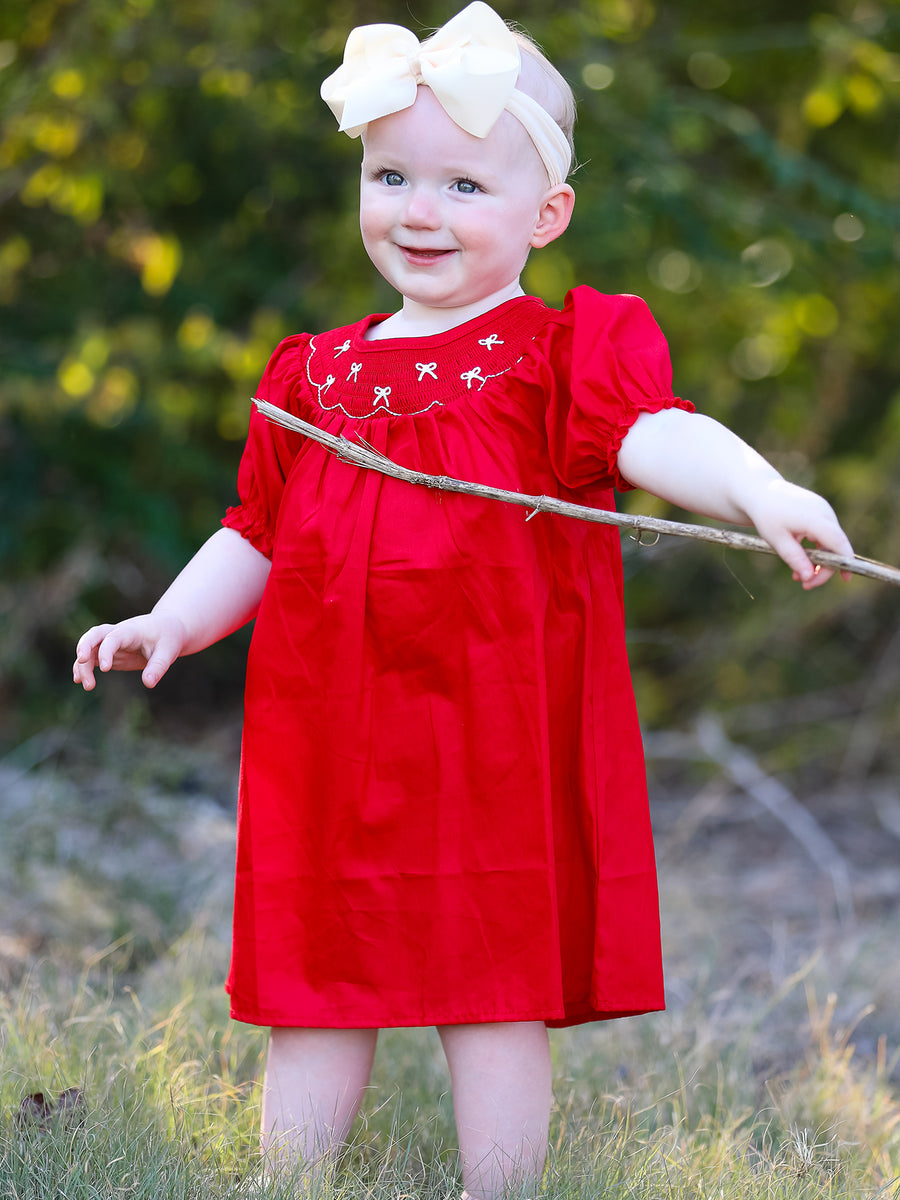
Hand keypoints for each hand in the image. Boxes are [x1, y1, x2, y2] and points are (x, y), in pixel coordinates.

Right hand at [73, 610, 187, 690]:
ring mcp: (111, 642)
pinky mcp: (110, 653)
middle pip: (94, 635)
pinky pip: (92, 659)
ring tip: (88, 686)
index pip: (113, 638)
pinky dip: (83, 668)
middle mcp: (117, 633)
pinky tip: (79, 681)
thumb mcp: (169, 651)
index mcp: (131, 630)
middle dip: (84, 647)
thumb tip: (148, 683)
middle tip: (81, 662)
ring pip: (89, 649)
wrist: (168, 628)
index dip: (106, 651)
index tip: (105, 668)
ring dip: (83, 665)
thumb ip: (158, 666)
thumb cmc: (168, 637)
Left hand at [742, 478, 853, 589]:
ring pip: (830, 542)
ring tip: (797, 577)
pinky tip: (801, 560)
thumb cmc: (767, 515)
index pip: (838, 543)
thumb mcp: (777, 540)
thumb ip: (795, 558)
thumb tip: (809, 578)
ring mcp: (824, 511)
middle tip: (804, 585)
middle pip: (836, 546)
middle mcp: (825, 512)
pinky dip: (815, 549)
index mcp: (815, 518)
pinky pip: (824, 535)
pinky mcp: (820, 512)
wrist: (760, 492)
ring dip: (817, 561)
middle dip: (823, 568)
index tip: (845, 580)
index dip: (845, 562)